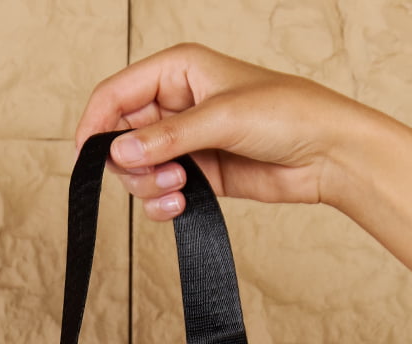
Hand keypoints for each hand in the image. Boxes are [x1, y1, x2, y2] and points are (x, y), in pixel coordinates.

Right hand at [74, 42, 376, 218]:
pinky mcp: (199, 175)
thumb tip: (118, 153)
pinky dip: (162, 204)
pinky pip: (160, 193)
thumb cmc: (286, 115)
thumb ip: (166, 138)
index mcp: (178, 70)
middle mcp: (176, 104)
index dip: (95, 124)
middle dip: (131, 163)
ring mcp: (186, 142)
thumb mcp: (221, 118)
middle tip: (162, 176)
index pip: (116, 94)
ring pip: (137, 170)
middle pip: (121, 138)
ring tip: (181, 188)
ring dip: (148, 186)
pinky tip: (182, 205)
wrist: (326, 154)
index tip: (85, 156)